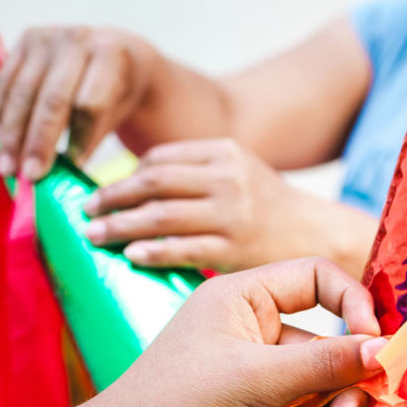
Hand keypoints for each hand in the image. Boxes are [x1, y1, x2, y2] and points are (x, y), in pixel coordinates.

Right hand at [0, 26, 158, 178]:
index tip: (71, 167)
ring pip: (23, 93)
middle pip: (52, 100)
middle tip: (31, 176)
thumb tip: (65, 178)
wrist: (111, 52)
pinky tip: (2, 143)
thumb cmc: (115, 92)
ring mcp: (47, 37)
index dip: (80, 138)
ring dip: (12, 135)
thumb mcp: (117, 113)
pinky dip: (0, 116)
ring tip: (9, 169)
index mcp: (109, 55)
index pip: (89, 104)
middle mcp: (77, 40)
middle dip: (38, 142)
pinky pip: (4, 83)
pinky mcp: (24, 41)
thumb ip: (92, 139)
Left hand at [80, 258, 383, 406]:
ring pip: (319, 393)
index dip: (355, 308)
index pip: (320, 278)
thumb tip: (388, 346)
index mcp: (243, 298)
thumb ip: (327, 361)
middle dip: (339, 391)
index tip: (377, 348)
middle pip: (331, 347)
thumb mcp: (257, 381)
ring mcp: (256, 376)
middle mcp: (253, 330)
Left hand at [82, 138, 375, 274]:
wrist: (322, 238)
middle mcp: (226, 177)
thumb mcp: (240, 171)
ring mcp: (230, 213)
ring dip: (119, 225)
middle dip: (111, 197)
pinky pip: (180, 248)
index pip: (159, 159)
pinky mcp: (234, 249)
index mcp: (224, 151)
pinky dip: (150, 250)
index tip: (100, 192)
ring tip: (94, 235)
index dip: (124, 176)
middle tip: (84, 212)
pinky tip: (130, 255)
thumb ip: (196, 171)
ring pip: (159, 215)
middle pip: (152, 182)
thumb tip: (135, 182)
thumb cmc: (271, 211)